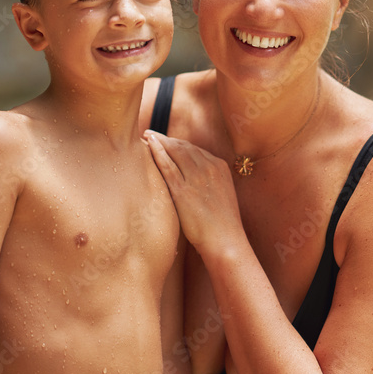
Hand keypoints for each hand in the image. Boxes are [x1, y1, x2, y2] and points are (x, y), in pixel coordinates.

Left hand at [144, 131, 242, 254]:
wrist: (226, 239)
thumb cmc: (222, 224)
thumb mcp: (220, 195)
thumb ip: (208, 183)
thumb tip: (194, 181)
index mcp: (220, 166)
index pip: (194, 149)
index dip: (177, 143)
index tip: (165, 141)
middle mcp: (209, 167)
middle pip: (184, 146)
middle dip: (166, 139)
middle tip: (150, 134)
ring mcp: (197, 178)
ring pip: (175, 152)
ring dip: (159, 141)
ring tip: (146, 136)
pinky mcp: (184, 191)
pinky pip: (168, 166)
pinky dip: (158, 153)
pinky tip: (148, 145)